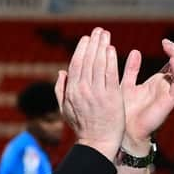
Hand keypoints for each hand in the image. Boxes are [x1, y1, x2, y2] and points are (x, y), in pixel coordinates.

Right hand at [54, 27, 124, 160]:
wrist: (98, 142)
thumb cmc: (82, 126)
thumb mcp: (65, 109)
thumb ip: (61, 90)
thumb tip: (61, 72)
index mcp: (71, 92)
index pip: (76, 65)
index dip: (81, 49)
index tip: (86, 39)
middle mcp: (83, 90)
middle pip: (88, 60)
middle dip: (93, 43)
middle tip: (98, 31)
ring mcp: (97, 92)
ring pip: (99, 64)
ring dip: (102, 46)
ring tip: (105, 34)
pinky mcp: (112, 96)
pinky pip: (110, 73)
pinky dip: (110, 59)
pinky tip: (111, 49)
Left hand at [120, 39, 173, 153]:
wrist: (126, 131)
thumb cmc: (125, 111)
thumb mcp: (126, 85)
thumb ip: (132, 70)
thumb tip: (135, 51)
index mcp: (157, 82)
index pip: (171, 63)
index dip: (171, 50)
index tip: (164, 41)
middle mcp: (166, 86)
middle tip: (167, 42)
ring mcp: (169, 93)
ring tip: (170, 47)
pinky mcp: (169, 100)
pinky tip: (172, 61)